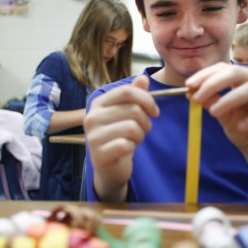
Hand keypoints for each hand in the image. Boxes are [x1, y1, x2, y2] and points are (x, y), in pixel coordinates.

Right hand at [83, 75, 158, 200]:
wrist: (110, 168)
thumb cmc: (119, 138)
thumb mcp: (128, 114)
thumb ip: (134, 96)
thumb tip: (143, 78)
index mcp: (99, 104)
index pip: (126, 91)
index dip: (146, 99)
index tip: (155, 111)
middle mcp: (92, 117)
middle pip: (133, 109)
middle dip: (146, 121)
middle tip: (143, 130)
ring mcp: (93, 136)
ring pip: (132, 127)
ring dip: (140, 135)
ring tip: (135, 139)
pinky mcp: (99, 153)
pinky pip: (126, 144)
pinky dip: (133, 147)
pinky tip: (128, 149)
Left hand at [186, 63, 247, 198]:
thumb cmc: (242, 128)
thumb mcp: (222, 115)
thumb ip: (210, 103)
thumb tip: (190, 93)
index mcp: (246, 78)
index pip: (225, 68)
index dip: (206, 74)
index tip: (188, 85)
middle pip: (238, 73)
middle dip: (215, 83)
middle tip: (197, 97)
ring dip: (230, 99)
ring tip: (214, 113)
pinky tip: (241, 127)